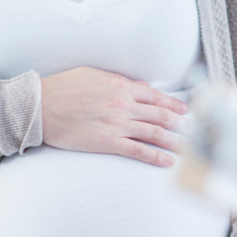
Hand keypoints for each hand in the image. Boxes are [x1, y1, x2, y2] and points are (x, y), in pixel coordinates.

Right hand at [41, 67, 189, 167]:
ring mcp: (117, 124)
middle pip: (161, 115)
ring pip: (155, 133)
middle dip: (182, 124)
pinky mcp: (108, 142)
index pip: (156, 96)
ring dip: (176, 142)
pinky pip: (138, 151)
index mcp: (121, 86)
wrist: (39, 107)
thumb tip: (142, 85)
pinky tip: (168, 161)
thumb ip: (120, 80)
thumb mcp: (93, 74)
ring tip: (191, 149)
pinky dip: (156, 156)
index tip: (186, 111)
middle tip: (197, 132)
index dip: (175, 105)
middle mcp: (123, 104)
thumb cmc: (62, 88)